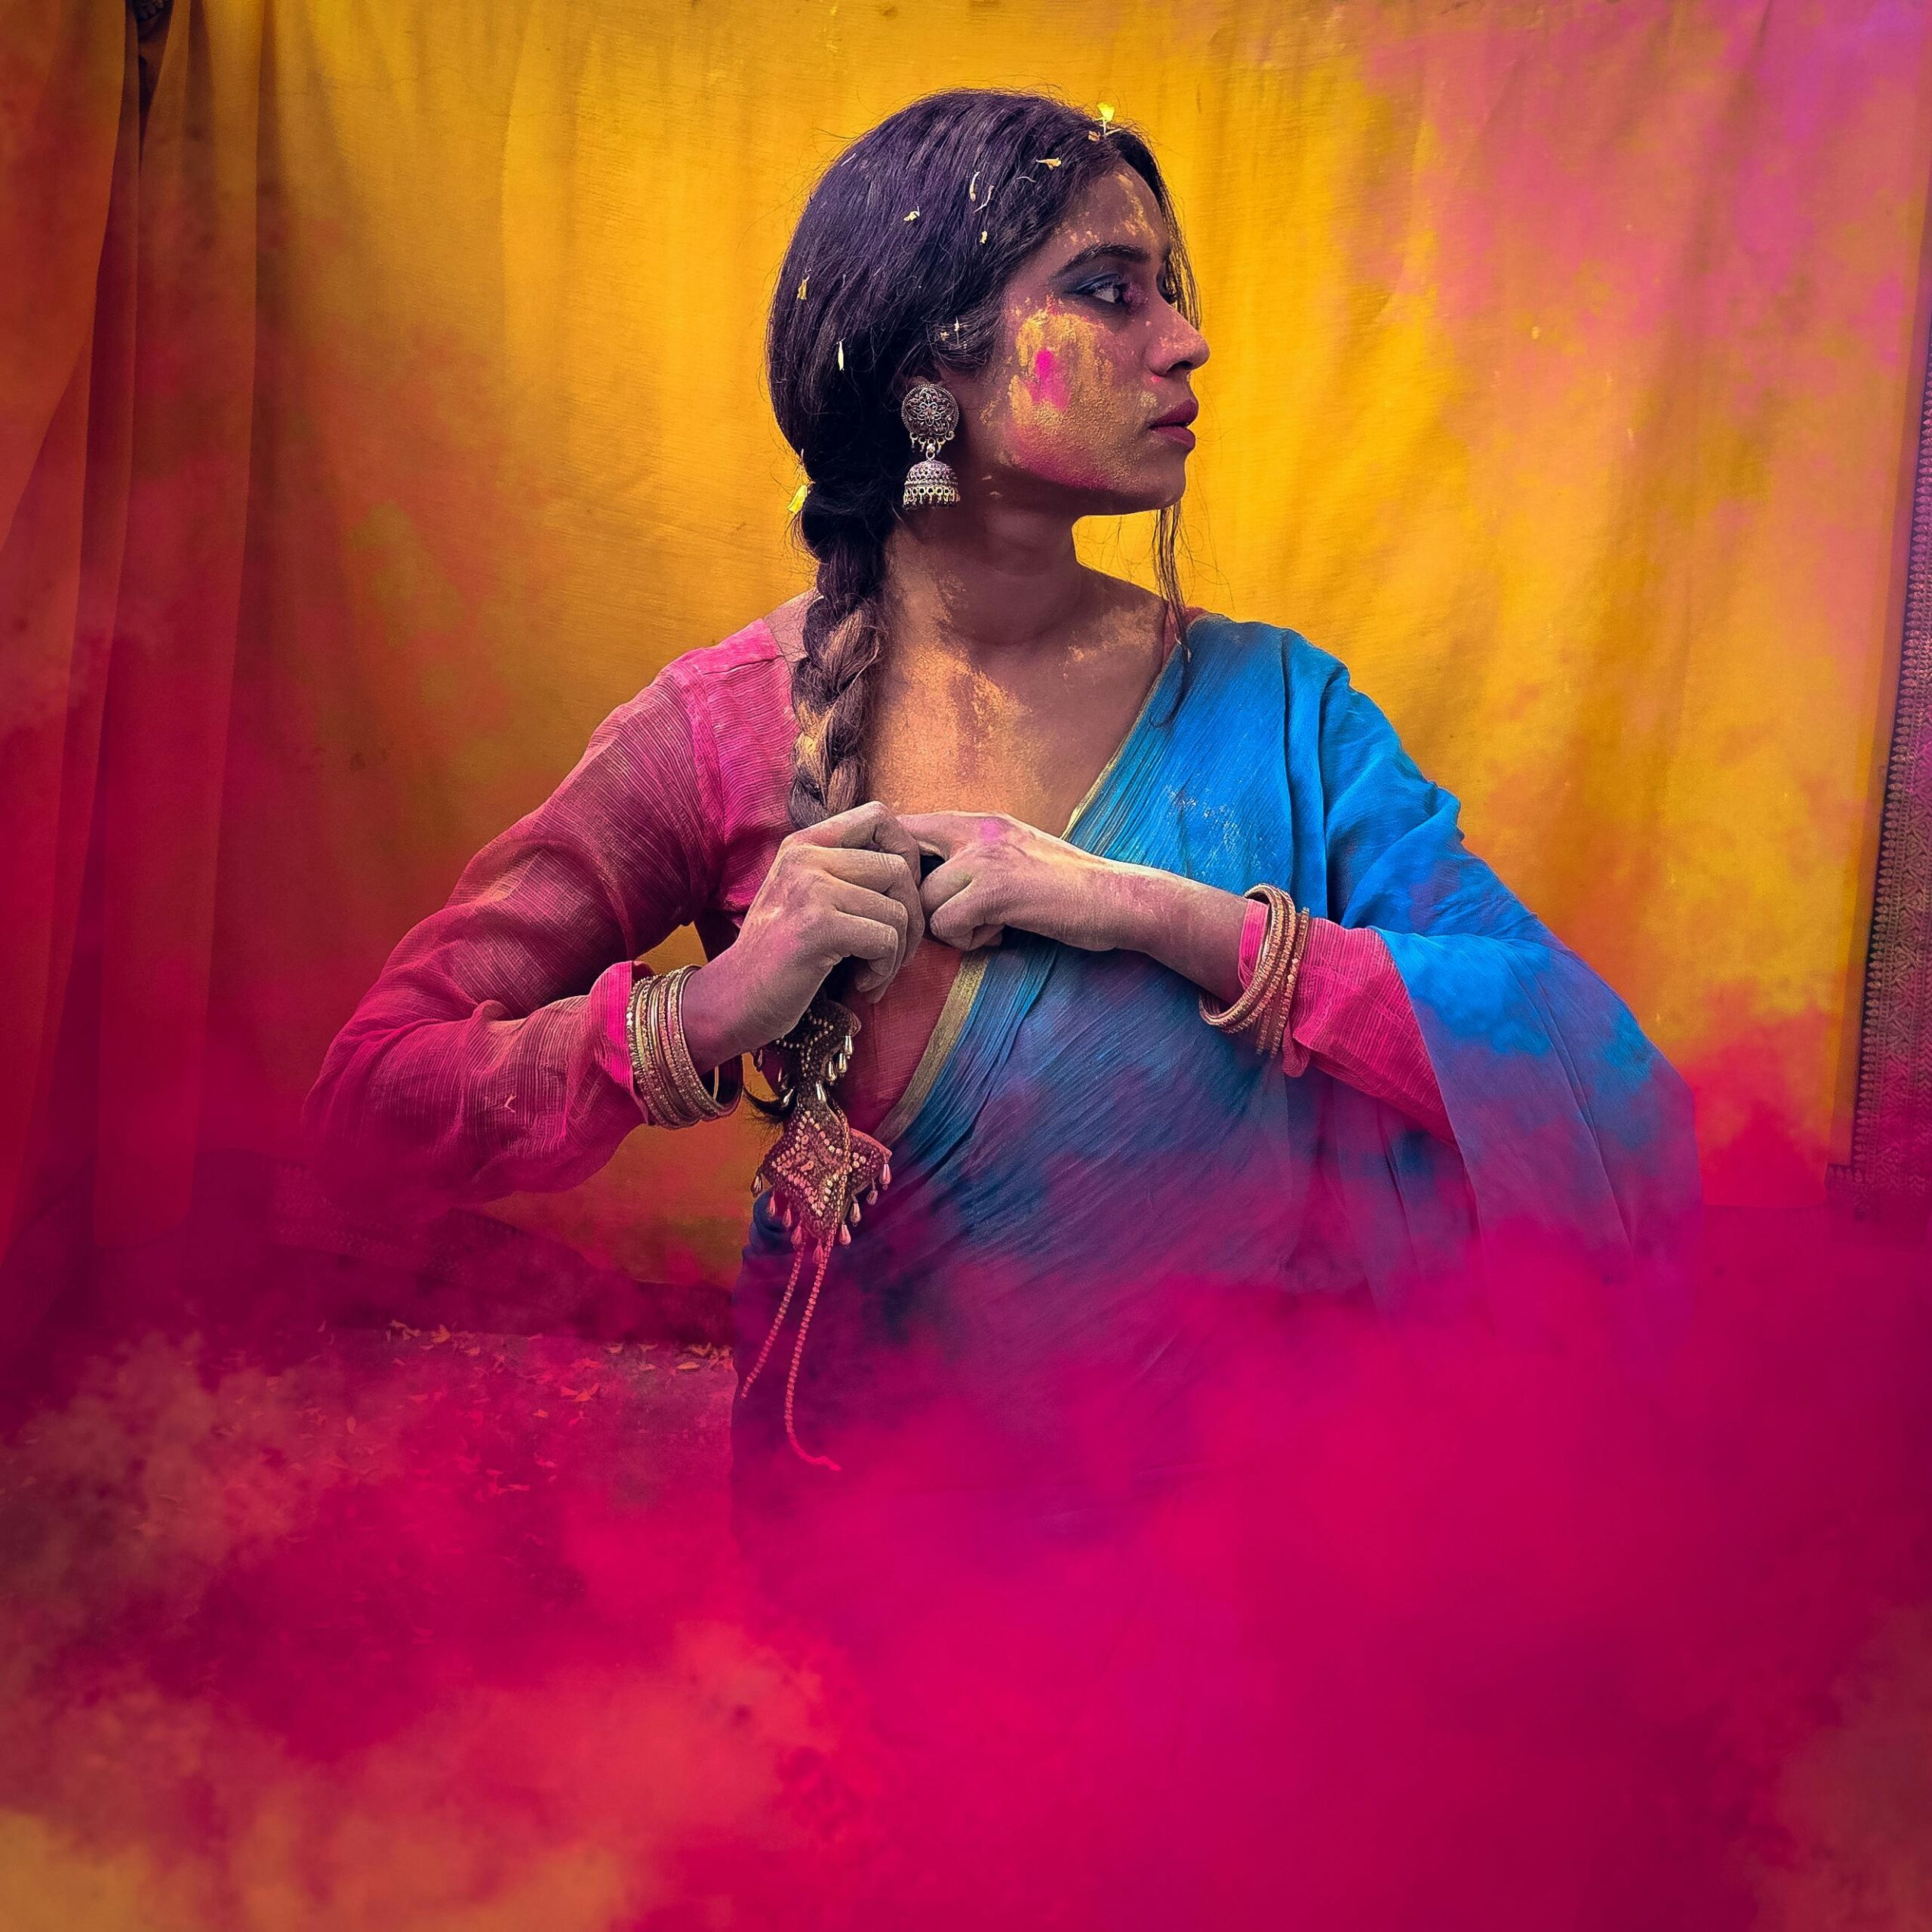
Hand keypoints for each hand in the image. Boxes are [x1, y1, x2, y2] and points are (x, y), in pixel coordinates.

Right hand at [680, 801, 925, 1065]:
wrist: (734, 1000)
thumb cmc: (781, 956)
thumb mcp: (806, 898)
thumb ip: (845, 874)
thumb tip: (912, 867)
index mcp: (805, 844)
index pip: (878, 816)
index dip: (908, 853)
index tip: (899, 897)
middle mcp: (806, 856)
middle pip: (899, 869)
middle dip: (911, 919)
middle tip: (894, 953)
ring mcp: (811, 888)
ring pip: (898, 911)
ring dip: (897, 954)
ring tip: (872, 974)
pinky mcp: (818, 926)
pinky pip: (886, 940)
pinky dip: (884, 970)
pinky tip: (862, 983)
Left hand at [897, 810, 1128, 953]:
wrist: (1118, 898)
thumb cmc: (1068, 888)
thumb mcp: (1015, 855)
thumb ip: (973, 857)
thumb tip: (924, 879)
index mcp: (979, 821)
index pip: (905, 826)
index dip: (896, 862)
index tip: (910, 890)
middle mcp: (976, 830)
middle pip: (904, 864)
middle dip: (917, 898)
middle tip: (952, 917)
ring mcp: (984, 857)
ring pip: (925, 901)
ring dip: (951, 925)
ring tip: (990, 925)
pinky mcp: (994, 890)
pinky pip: (946, 924)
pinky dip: (969, 940)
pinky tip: (1001, 934)